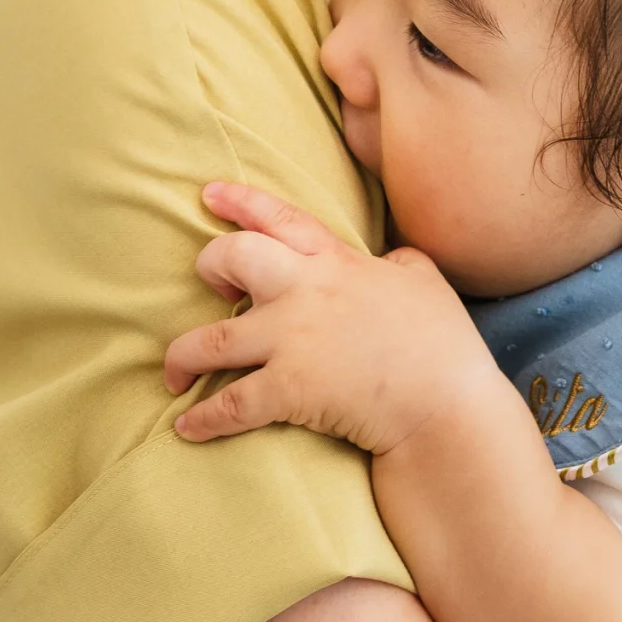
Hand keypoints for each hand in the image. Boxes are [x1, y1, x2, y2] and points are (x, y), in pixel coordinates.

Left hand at [164, 181, 512, 454]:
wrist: (445, 405)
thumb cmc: (442, 344)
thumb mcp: (424, 281)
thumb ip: (397, 262)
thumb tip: (389, 260)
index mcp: (336, 262)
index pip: (280, 217)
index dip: (240, 201)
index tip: (209, 193)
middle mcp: (304, 292)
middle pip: (231, 258)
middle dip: (208, 266)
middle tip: (213, 288)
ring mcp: (292, 341)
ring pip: (211, 339)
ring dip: (182, 356)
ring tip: (175, 372)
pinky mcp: (289, 390)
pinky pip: (230, 403)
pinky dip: (203, 418)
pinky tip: (187, 427)